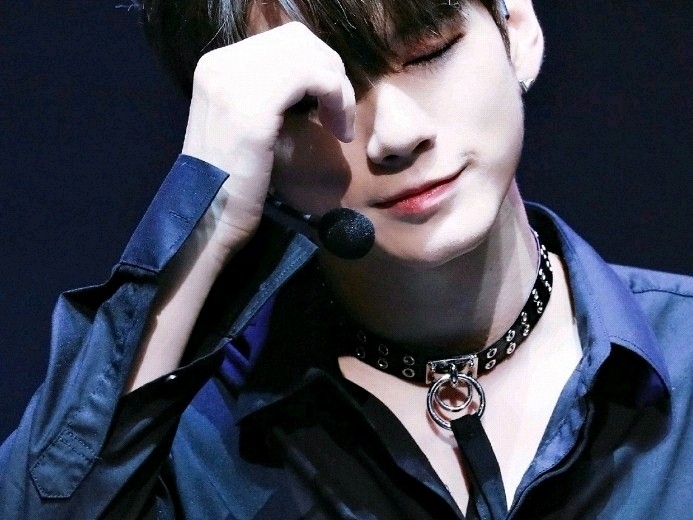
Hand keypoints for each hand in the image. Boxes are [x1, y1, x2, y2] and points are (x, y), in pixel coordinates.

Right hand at [182, 22, 355, 263]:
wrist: (209, 218)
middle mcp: (221, 64)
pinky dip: (337, 99)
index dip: (316, 64)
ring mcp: (234, 83)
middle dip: (330, 70)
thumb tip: (310, 75)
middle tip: (337, 112)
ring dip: (337, 88)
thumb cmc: (232, 180)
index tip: (326, 104)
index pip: (283, 40)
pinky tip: (338, 131)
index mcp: (216, 65)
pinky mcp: (255, 109)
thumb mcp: (245, 122)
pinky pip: (315, 78)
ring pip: (310, 56)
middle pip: (298, 39)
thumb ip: (266, 91)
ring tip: (339, 126)